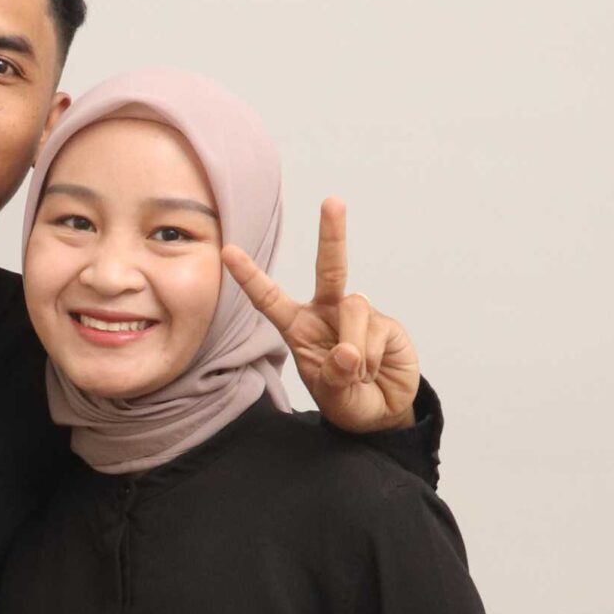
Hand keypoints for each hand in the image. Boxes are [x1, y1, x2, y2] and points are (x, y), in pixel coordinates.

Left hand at [223, 197, 419, 432]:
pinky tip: (374, 371)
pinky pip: (373, 330)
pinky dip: (371, 359)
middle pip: (330, 267)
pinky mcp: (384, 323)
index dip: (250, 277)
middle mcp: (327, 312)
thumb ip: (334, 377)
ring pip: (353, 309)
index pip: (270, 299)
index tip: (228, 252)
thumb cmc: (346, 400)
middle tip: (333, 201)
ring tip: (358, 376)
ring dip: (354, 350)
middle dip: (332, 234)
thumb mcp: (332, 397)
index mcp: (299, 327)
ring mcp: (358, 315)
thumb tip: (349, 353)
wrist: (383, 412)